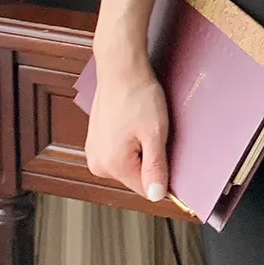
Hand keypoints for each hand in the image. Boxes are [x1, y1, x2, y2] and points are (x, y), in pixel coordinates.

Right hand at [84, 52, 169, 201]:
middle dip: (150, 160)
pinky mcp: (96, 140)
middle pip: (136, 177)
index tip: (169, 156)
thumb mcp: (155, 133)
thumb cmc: (137, 95)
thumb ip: (156, 168)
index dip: (162, 176)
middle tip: (154, 134)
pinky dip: (131, 143)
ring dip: (140, 150)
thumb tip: (157, 195)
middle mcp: (98, 163)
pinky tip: (135, 124)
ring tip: (143, 126)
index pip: (145, 189)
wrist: (121, 69)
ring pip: (128, 164)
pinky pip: (120, 152)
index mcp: (112, 165)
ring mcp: (95, 151)